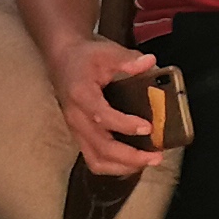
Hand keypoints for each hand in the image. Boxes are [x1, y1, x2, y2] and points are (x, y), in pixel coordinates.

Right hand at [48, 37, 162, 177]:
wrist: (61, 61)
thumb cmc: (84, 58)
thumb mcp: (106, 52)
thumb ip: (127, 59)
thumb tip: (150, 62)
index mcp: (81, 96)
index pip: (102, 117)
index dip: (125, 125)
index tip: (148, 127)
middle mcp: (76, 118)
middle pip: (101, 147)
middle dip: (130, 156)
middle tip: (156, 156)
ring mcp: (77, 131)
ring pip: (97, 160)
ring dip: (123, 166)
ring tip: (147, 161)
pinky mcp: (80, 137)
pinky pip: (95, 160)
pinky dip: (115, 166)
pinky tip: (133, 162)